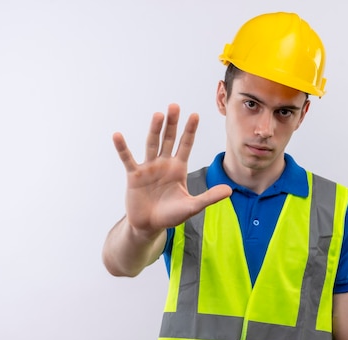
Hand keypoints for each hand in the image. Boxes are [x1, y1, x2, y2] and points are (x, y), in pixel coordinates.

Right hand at [112, 103, 231, 236]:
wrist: (150, 225)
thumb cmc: (171, 215)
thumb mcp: (192, 206)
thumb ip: (209, 197)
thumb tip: (230, 190)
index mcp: (178, 168)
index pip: (186, 145)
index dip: (190, 131)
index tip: (195, 115)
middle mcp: (164, 164)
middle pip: (169, 139)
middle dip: (172, 123)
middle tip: (175, 106)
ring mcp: (148, 168)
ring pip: (152, 144)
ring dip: (154, 130)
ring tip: (158, 115)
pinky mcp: (134, 176)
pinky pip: (128, 159)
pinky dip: (122, 148)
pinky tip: (118, 136)